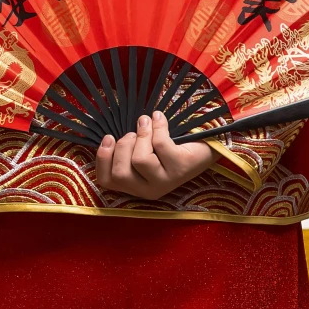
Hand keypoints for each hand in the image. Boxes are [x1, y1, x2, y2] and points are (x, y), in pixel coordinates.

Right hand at [94, 110, 215, 201]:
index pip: (107, 181)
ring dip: (141, 135)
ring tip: (146, 124)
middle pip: (121, 172)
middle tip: (134, 132)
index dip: (103, 159)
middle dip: (123, 145)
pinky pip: (160, 144)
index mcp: (136, 187)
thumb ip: (126, 151)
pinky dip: (158, 127)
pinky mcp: (180, 167)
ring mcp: (166, 181)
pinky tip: (160, 119)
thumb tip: (108, 136)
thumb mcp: (145, 153)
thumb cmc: (170, 148)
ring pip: (140, 160)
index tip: (108, 137)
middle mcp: (150, 190)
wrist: (205, 147)